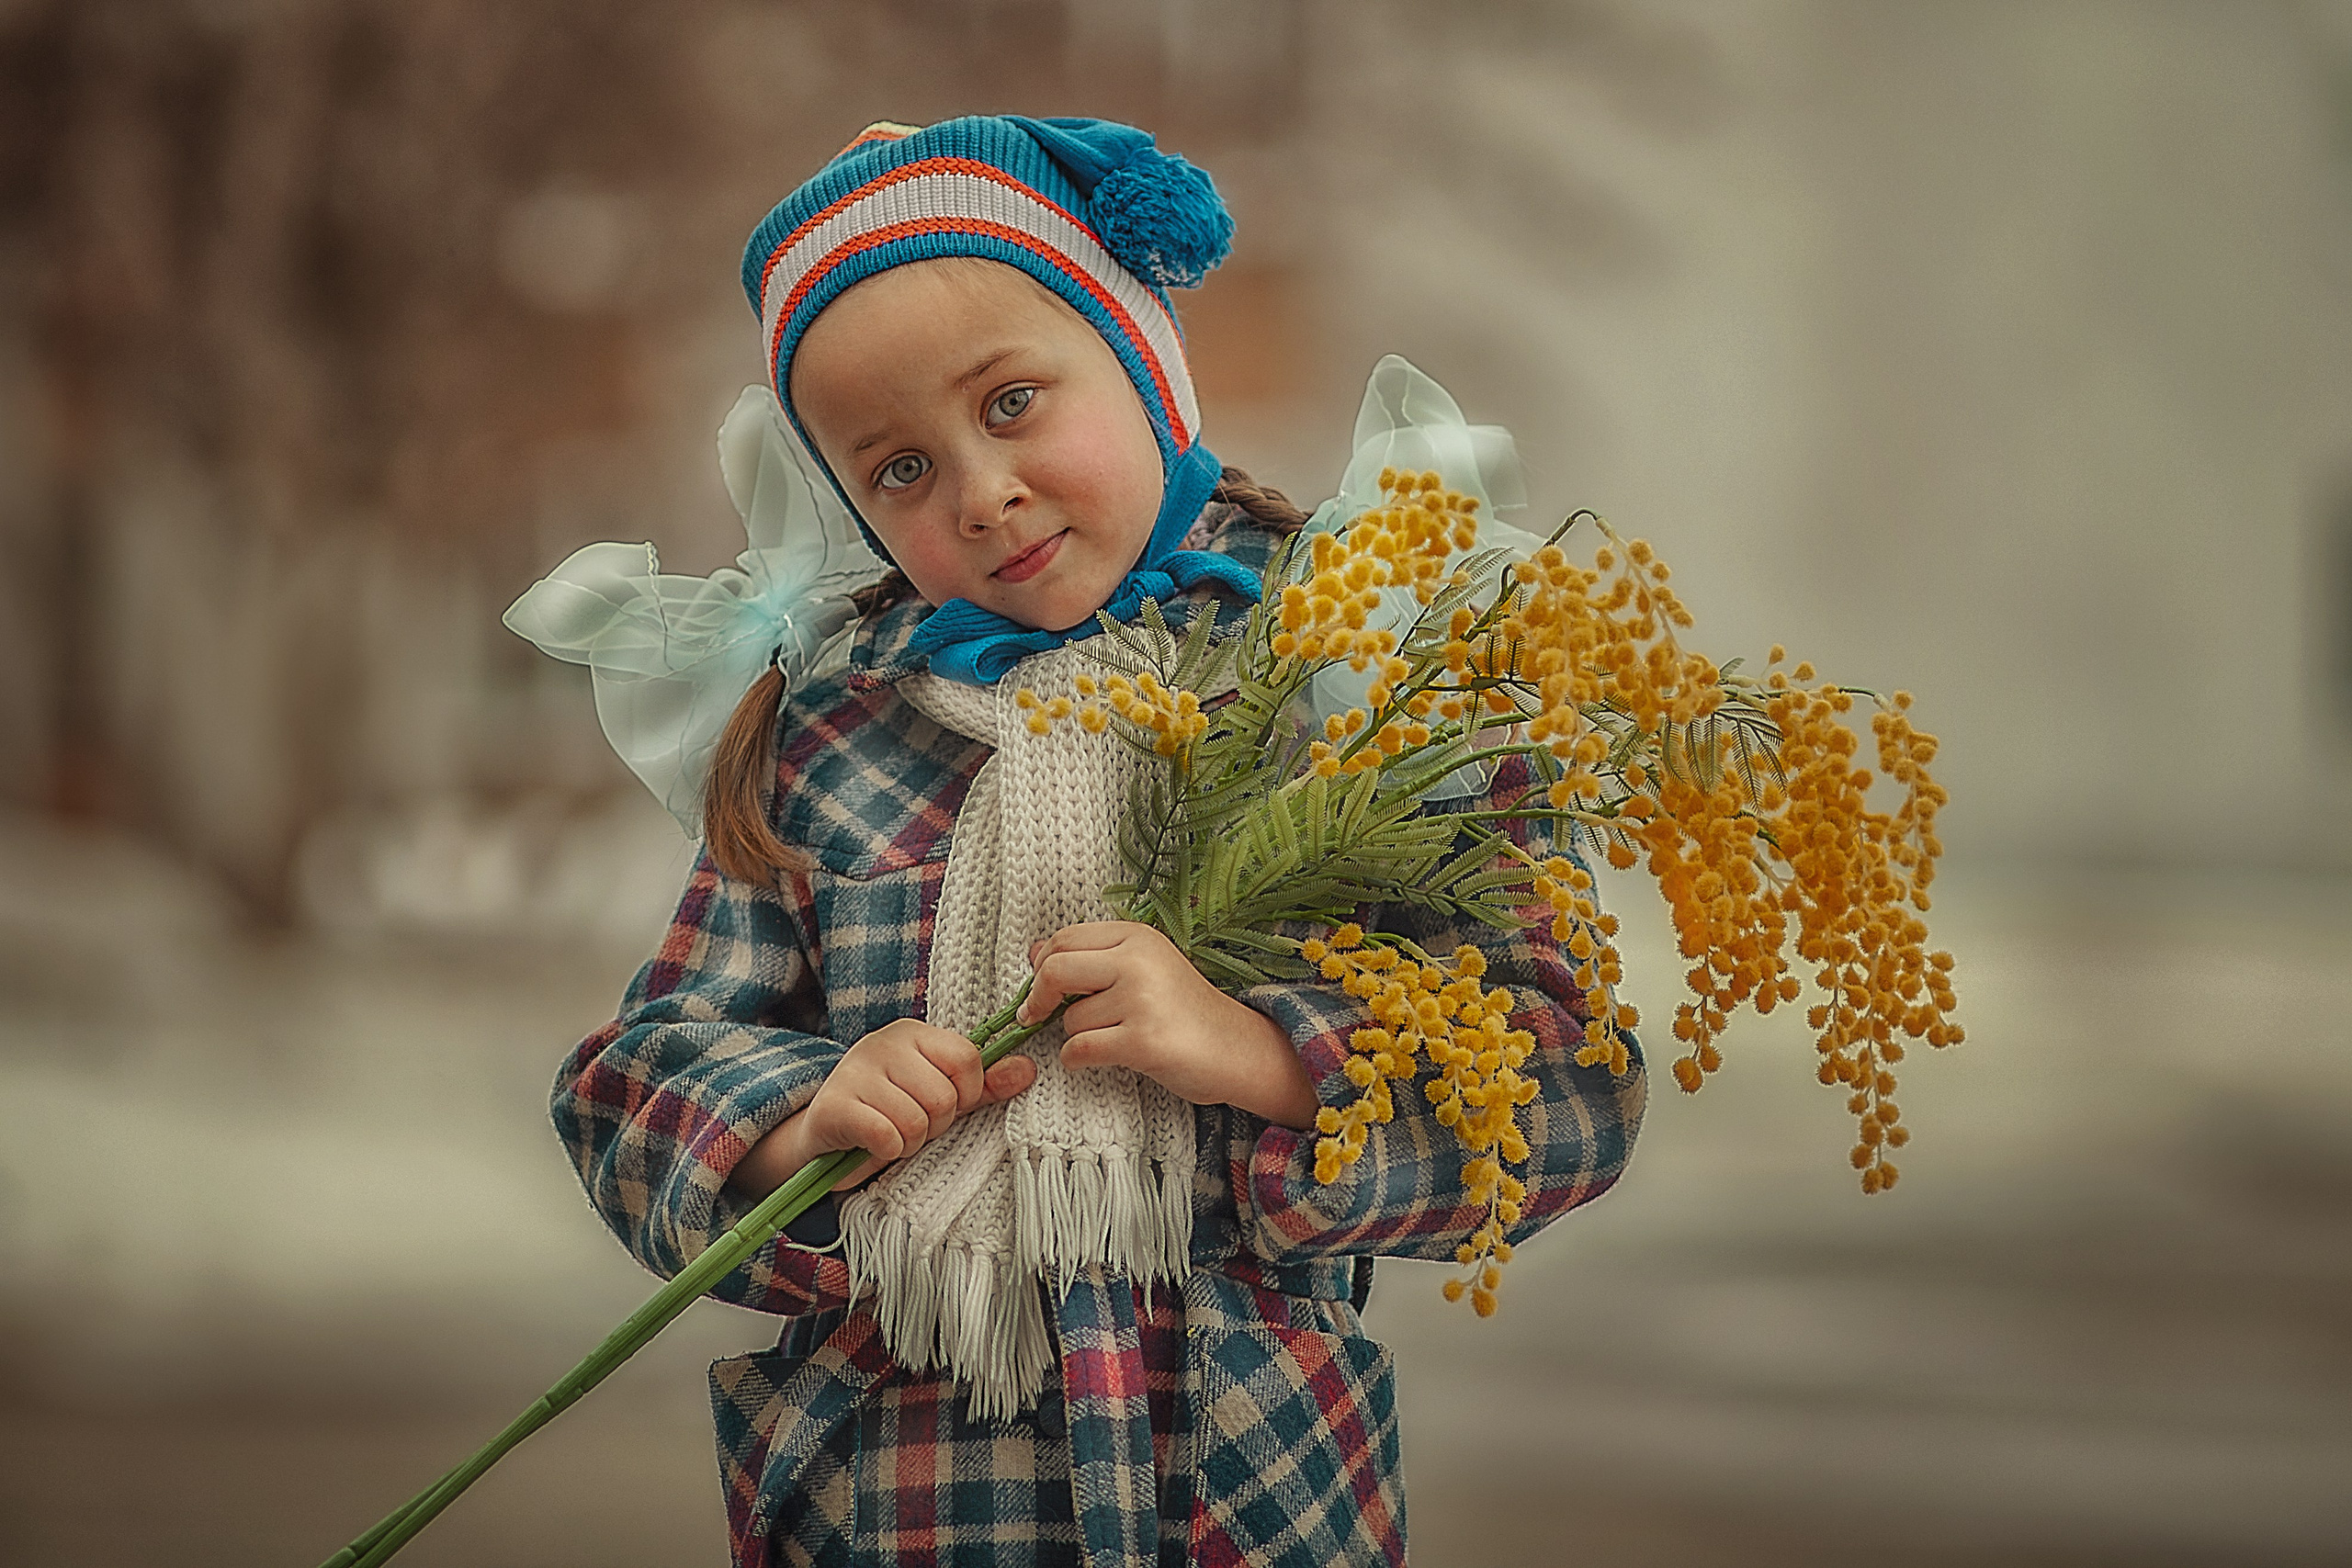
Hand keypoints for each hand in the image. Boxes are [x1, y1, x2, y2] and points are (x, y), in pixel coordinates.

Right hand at [728, 1020, 1036, 1198]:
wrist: (824, 1136)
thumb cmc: (889, 1112)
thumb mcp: (939, 1095)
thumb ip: (983, 1084)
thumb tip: (1029, 1069)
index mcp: (912, 1032)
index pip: (967, 1058)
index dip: (967, 1093)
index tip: (946, 1106)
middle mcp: (882, 1043)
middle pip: (944, 1095)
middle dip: (936, 1124)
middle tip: (912, 1125)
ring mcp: (855, 1071)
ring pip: (917, 1120)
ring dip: (910, 1141)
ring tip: (892, 1134)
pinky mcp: (834, 1107)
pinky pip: (887, 1136)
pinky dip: (887, 1150)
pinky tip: (874, 1144)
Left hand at [1020, 922, 1317, 1129]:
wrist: (1238, 1049)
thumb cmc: (1185, 1012)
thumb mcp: (1144, 969)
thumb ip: (1093, 958)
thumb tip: (1034, 954)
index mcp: (1138, 937)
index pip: (1065, 938)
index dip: (1042, 966)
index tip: (1041, 990)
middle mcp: (1139, 961)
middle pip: (1055, 970)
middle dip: (1039, 998)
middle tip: (1037, 1017)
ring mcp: (1142, 1000)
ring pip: (1069, 1019)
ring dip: (1077, 1036)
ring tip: (1112, 1039)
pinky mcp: (1143, 1042)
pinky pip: (1079, 1050)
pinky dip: (1077, 1060)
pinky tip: (1099, 1059)